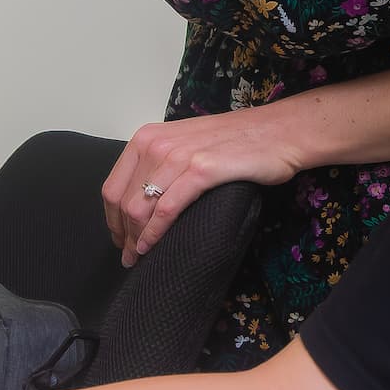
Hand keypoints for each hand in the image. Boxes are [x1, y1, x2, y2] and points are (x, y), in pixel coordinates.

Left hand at [101, 106, 303, 268]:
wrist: (277, 133)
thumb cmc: (236, 142)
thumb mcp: (186, 145)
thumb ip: (160, 166)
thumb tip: (140, 202)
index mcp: (147, 137)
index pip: (112, 186)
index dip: (112, 220)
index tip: (120, 239)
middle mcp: (157, 144)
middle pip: (123, 201)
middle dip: (123, 234)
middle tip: (129, 256)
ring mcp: (178, 156)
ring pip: (140, 207)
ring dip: (136, 239)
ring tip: (139, 257)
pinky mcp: (201, 171)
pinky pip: (166, 209)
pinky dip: (155, 233)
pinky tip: (153, 247)